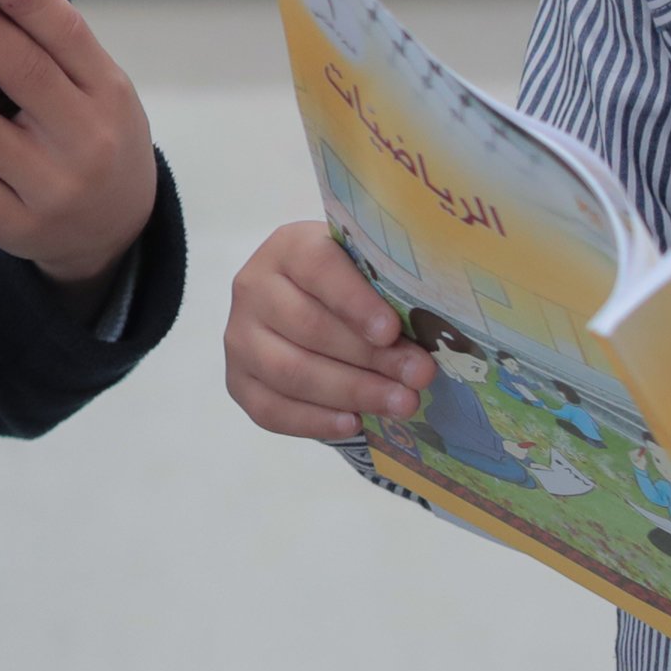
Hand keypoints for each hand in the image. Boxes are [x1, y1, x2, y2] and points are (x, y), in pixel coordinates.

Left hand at [0, 0, 157, 291]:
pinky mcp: (12, 224)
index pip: (72, 40)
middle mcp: (85, 141)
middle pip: (26, 78)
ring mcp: (49, 188)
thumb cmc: (92, 137)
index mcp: (109, 93)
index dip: (35, 6)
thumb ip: (55, 51)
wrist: (113, 232)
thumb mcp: (99, 92)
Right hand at [220, 219, 429, 439]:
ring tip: (400, 403)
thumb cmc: (353, 289)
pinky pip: (270, 409)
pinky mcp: (239, 380)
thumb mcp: (368, 273)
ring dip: (351, 392)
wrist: (312, 309)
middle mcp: (254, 288)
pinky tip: (353, 423)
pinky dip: (314, 420)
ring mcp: (240, 336)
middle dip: (369, 357)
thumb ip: (388, 291)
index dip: (354, 301)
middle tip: (418, 376)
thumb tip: (432, 332)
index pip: (317, 268)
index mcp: (289, 248)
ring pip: (290, 371)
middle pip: (308, 327)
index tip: (391, 331)